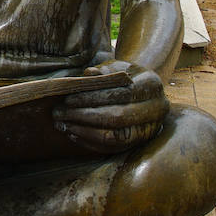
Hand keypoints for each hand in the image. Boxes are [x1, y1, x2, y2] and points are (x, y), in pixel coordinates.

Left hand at [52, 61, 168, 153]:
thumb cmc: (124, 76)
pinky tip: (72, 134)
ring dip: (85, 132)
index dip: (94, 98)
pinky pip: (112, 148)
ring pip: (115, 137)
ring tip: (63, 125)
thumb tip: (88, 75)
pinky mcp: (137, 143)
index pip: (122, 93)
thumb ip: (103, 70)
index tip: (68, 99)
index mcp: (152, 85)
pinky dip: (90, 143)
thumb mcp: (116, 66)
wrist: (141, 91)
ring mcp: (148, 129)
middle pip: (118, 117)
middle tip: (59, 113)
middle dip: (85, 116)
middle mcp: (156, 109)